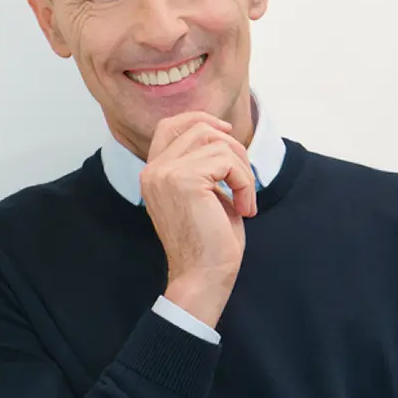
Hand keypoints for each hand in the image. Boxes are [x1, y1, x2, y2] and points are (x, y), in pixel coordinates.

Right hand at [140, 112, 255, 328]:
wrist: (203, 277)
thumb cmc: (209, 242)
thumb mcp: (205, 193)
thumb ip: (204, 164)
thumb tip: (223, 134)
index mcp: (153, 174)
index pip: (170, 126)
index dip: (201, 120)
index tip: (227, 132)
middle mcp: (153, 171)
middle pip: (199, 128)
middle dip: (233, 147)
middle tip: (244, 181)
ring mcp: (165, 174)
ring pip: (217, 142)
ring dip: (242, 168)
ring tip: (245, 198)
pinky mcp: (184, 180)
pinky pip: (227, 162)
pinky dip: (245, 183)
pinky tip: (245, 207)